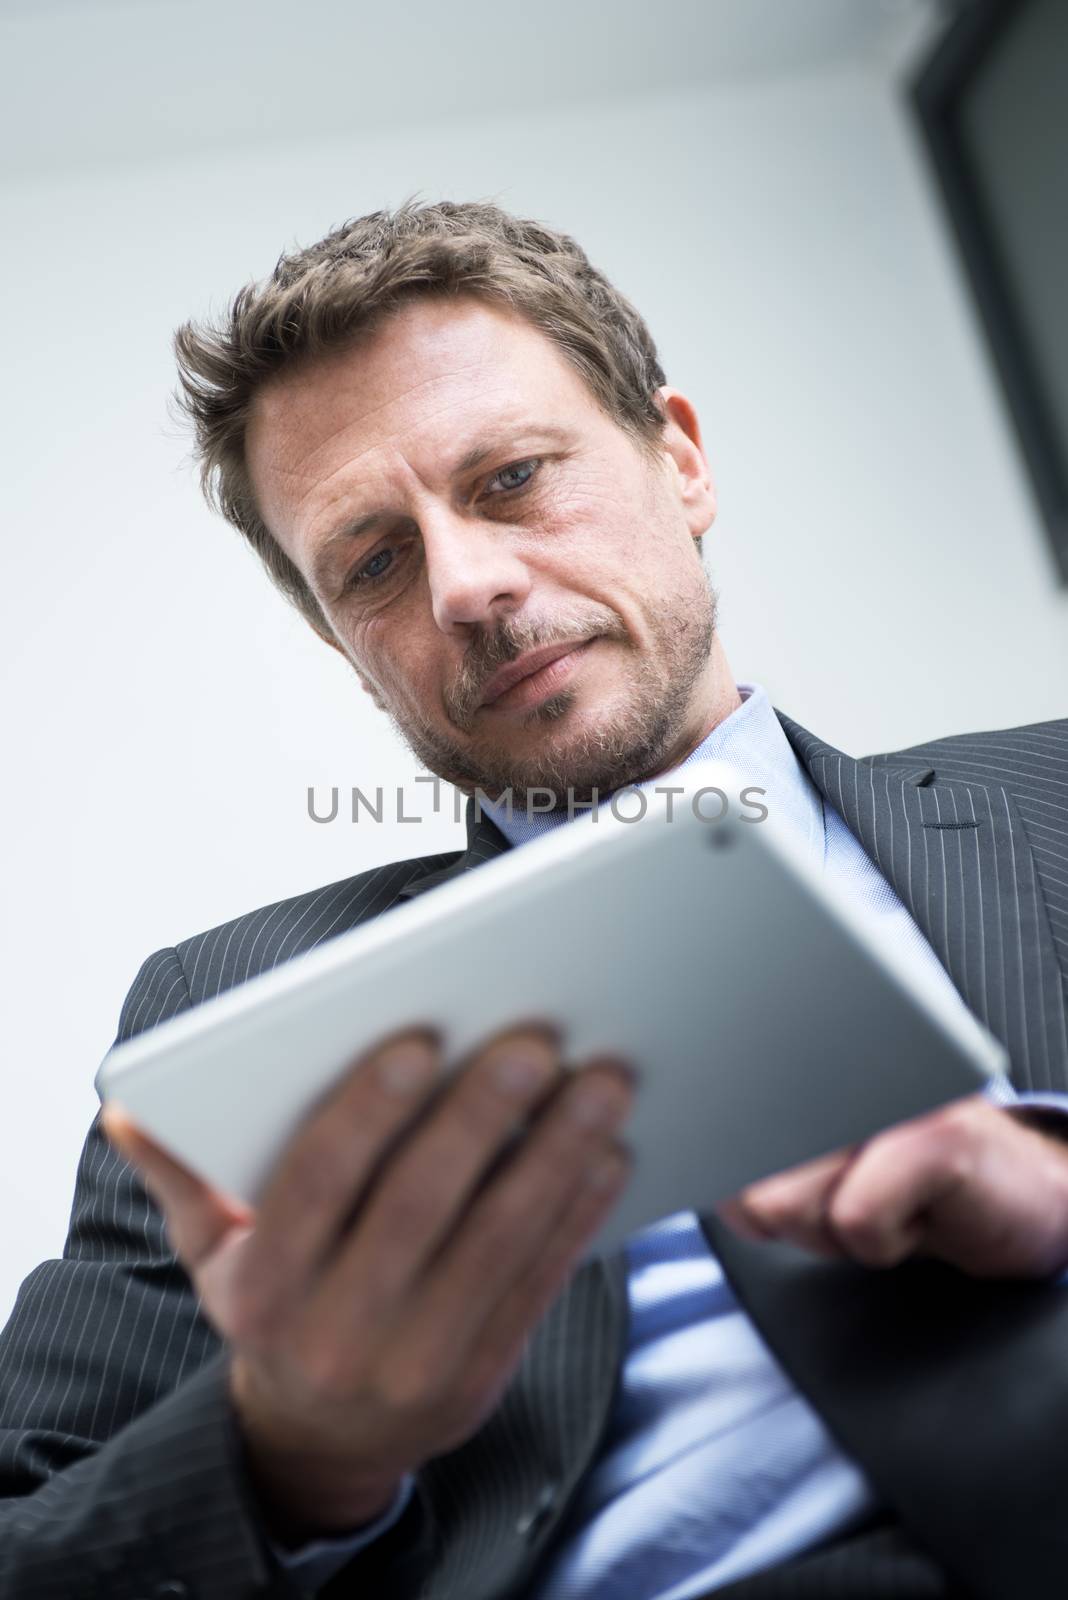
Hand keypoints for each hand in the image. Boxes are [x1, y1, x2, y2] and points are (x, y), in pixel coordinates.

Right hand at [102, 1024, 632, 1539]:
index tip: (419, 1041)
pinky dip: (579, 1217)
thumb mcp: (208, 1253)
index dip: (367, 1112)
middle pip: (419, 1208)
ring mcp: (416, 1361)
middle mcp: (337, 1329)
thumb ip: (181, 1174)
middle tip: (533, 1042)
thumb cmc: (272, 1308)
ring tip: (600, 1082)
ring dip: (555, 1156)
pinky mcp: (481, 1375)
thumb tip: (129, 1108)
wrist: (320, 1439)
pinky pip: (537, 1288)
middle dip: (480, 1118)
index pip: (316, 1184)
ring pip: (496, 1244)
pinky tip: (607, 1153)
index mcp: (263, 1286)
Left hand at [718, 1096, 1067, 1279]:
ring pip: (789, 1200)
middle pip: (744, 1176)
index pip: (715, 1120)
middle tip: (854, 1195)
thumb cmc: (905, 1183)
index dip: (724, 1164)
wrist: (1022, 1196)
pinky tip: (919, 1215)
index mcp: (798, 1062)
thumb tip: (711, 1182)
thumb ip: (750, 1172)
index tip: (763, 1166)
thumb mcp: (812, 1176)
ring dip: (834, 1230)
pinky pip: (855, 1220)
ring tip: (886, 1199)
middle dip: (791, 1213)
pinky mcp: (935, 1135)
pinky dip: (883, 1242)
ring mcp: (889, 1090)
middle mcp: (835, 1060)